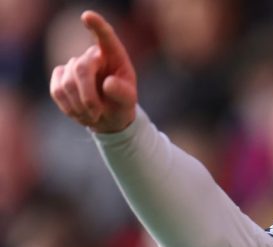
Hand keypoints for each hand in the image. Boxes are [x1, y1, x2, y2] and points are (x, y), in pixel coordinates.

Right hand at [49, 10, 136, 132]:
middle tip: (97, 114)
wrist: (108, 117)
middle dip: (87, 96)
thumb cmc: (121, 104)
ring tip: (93, 116)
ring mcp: (74, 64)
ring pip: (67, 83)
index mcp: (113, 56)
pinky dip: (68, 107)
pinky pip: (57, 91)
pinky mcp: (60, 76)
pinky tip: (80, 112)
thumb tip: (108, 84)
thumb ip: (123, 93)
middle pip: (81, 69)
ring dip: (79, 105)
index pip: (106, 37)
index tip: (88, 16)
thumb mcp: (128, 102)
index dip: (97, 26)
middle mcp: (92, 56)